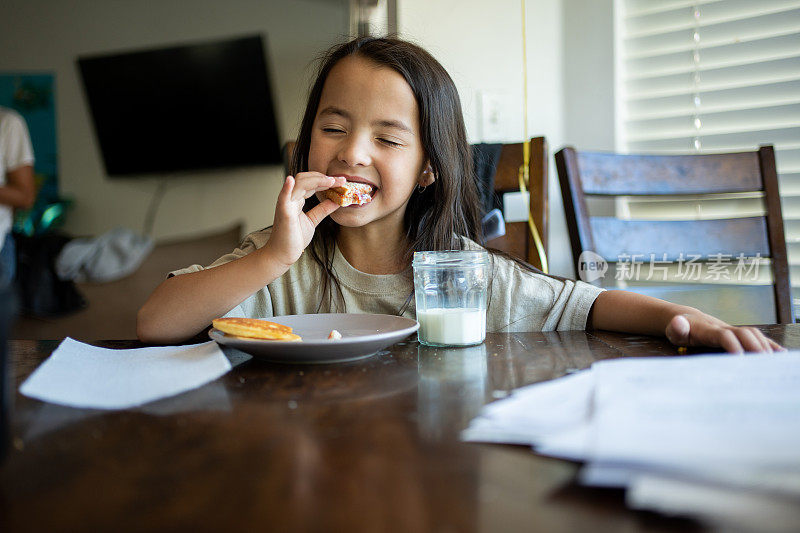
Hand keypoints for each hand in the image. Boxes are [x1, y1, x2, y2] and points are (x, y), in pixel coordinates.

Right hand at [264, 172, 345, 266]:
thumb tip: (336, 200)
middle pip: (306, 179)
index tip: (342, 181)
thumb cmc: (293, 238)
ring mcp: (286, 204)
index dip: (326, 181)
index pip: (312, 184)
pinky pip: (283, 198)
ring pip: (299, 183)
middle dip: (324, 177)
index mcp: (297, 199)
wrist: (282, 254)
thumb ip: (323, 209)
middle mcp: (291, 198)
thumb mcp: (313, 220)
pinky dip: (286, 188)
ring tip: (332, 181)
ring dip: (317, 180)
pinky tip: (290, 180)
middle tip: (342, 180)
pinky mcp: (283, 213)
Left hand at [665, 313, 784, 352]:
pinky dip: (769, 344)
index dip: (733, 345)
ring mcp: (733, 330)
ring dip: (764, 346)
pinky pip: (756, 337)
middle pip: (745, 334)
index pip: (725, 335)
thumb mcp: (674, 330)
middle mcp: (725, 328)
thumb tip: (678, 322)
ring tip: (772, 364)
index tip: (740, 358)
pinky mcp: (738, 334)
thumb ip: (676, 328)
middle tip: (763, 365)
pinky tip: (780, 354)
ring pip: (753, 334)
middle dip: (755, 347)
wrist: (687, 319)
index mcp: (709, 329)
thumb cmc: (680, 329)